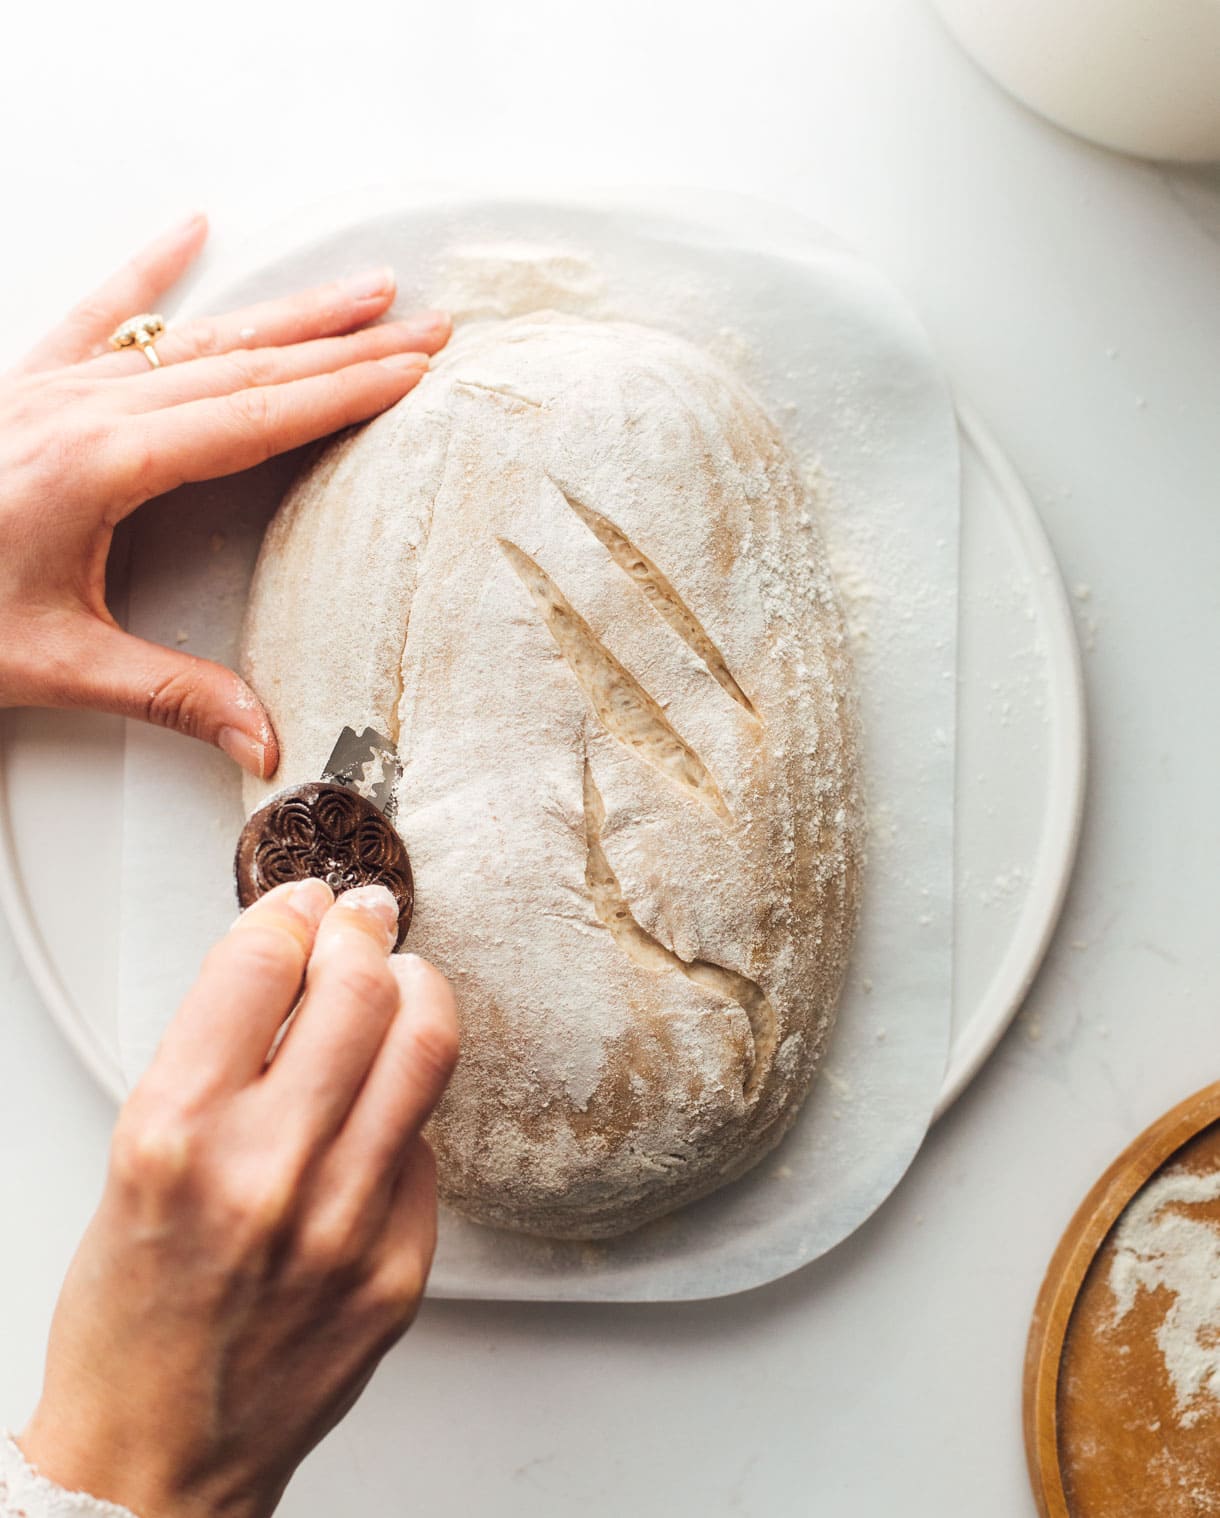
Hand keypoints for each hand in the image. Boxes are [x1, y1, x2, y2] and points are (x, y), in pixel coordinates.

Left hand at [0, 212, 449, 776]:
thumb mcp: (53, 663)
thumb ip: (170, 695)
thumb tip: (263, 743)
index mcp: (103, 466)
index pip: (258, 418)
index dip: (345, 392)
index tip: (412, 371)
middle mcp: (85, 410)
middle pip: (248, 366)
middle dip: (347, 346)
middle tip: (426, 328)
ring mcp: (55, 389)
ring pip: (196, 336)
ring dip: (286, 313)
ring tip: (360, 291)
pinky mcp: (27, 388)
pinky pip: (102, 316)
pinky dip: (150, 274)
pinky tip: (189, 229)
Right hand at [19, 878, 458, 1517]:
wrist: (154, 1461)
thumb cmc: (130, 1312)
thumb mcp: (136, 1159)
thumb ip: (218, 1058)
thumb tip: (296, 964)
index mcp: (177, 1133)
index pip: (261, 964)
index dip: (290, 911)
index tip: (304, 900)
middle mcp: (268, 1172)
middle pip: (363, 988)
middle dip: (367, 930)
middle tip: (367, 919)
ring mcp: (346, 1224)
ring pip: (425, 1047)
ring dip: (419, 990)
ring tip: (405, 979)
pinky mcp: (401, 1268)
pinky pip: (427, 1146)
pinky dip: (405, 1109)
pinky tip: (378, 1112)